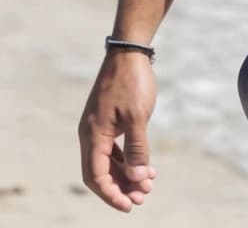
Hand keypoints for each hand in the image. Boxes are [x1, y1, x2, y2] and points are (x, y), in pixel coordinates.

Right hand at [78, 50, 157, 211]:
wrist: (129, 51)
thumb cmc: (132, 82)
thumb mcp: (138, 117)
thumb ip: (137, 149)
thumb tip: (138, 178)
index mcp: (93, 135)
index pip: (97, 176)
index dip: (112, 194)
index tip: (129, 206)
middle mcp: (91, 133)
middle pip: (100, 172)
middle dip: (120, 187)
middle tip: (143, 197)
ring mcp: (98, 126)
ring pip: (108, 160)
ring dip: (126, 174)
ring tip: (148, 184)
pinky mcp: (108, 119)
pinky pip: (113, 147)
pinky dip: (127, 158)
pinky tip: (145, 165)